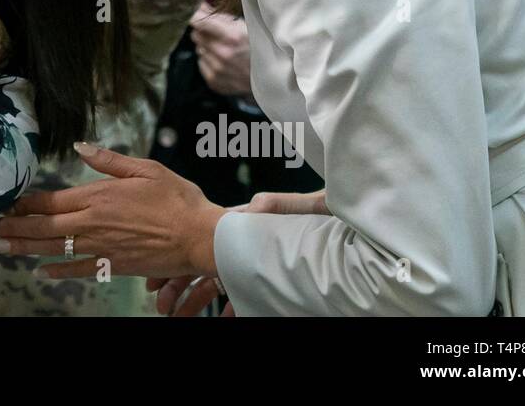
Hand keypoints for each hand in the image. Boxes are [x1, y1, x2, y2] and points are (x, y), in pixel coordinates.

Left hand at [0, 142, 226, 280]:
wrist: (200, 237)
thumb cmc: (177, 199)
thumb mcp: (145, 168)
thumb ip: (108, 160)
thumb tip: (79, 146)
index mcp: (98, 196)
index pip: (50, 200)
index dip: (24, 203)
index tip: (4, 204)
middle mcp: (92, 223)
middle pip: (44, 226)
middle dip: (14, 228)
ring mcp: (101, 247)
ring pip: (54, 248)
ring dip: (25, 248)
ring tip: (1, 248)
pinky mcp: (113, 265)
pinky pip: (78, 270)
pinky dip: (58, 271)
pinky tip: (41, 271)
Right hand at [149, 189, 328, 315]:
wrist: (365, 231)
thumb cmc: (337, 215)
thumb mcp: (311, 206)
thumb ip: (283, 205)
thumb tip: (252, 207)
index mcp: (251, 223)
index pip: (206, 239)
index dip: (179, 256)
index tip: (160, 271)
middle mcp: (250, 244)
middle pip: (203, 265)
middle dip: (178, 283)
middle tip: (160, 302)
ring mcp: (259, 263)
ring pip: (218, 283)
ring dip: (196, 299)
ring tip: (175, 315)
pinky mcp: (272, 280)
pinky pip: (245, 296)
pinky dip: (231, 308)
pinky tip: (219, 319)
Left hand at [189, 0, 252, 97]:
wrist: (271, 78)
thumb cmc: (259, 47)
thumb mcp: (244, 26)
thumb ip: (219, 16)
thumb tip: (199, 6)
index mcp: (232, 36)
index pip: (199, 22)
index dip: (195, 16)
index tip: (195, 14)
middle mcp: (222, 53)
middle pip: (196, 35)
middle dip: (204, 32)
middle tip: (217, 34)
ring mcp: (217, 69)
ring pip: (199, 49)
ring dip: (207, 47)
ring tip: (224, 49)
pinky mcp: (214, 81)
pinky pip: (201, 63)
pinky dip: (209, 61)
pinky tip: (223, 61)